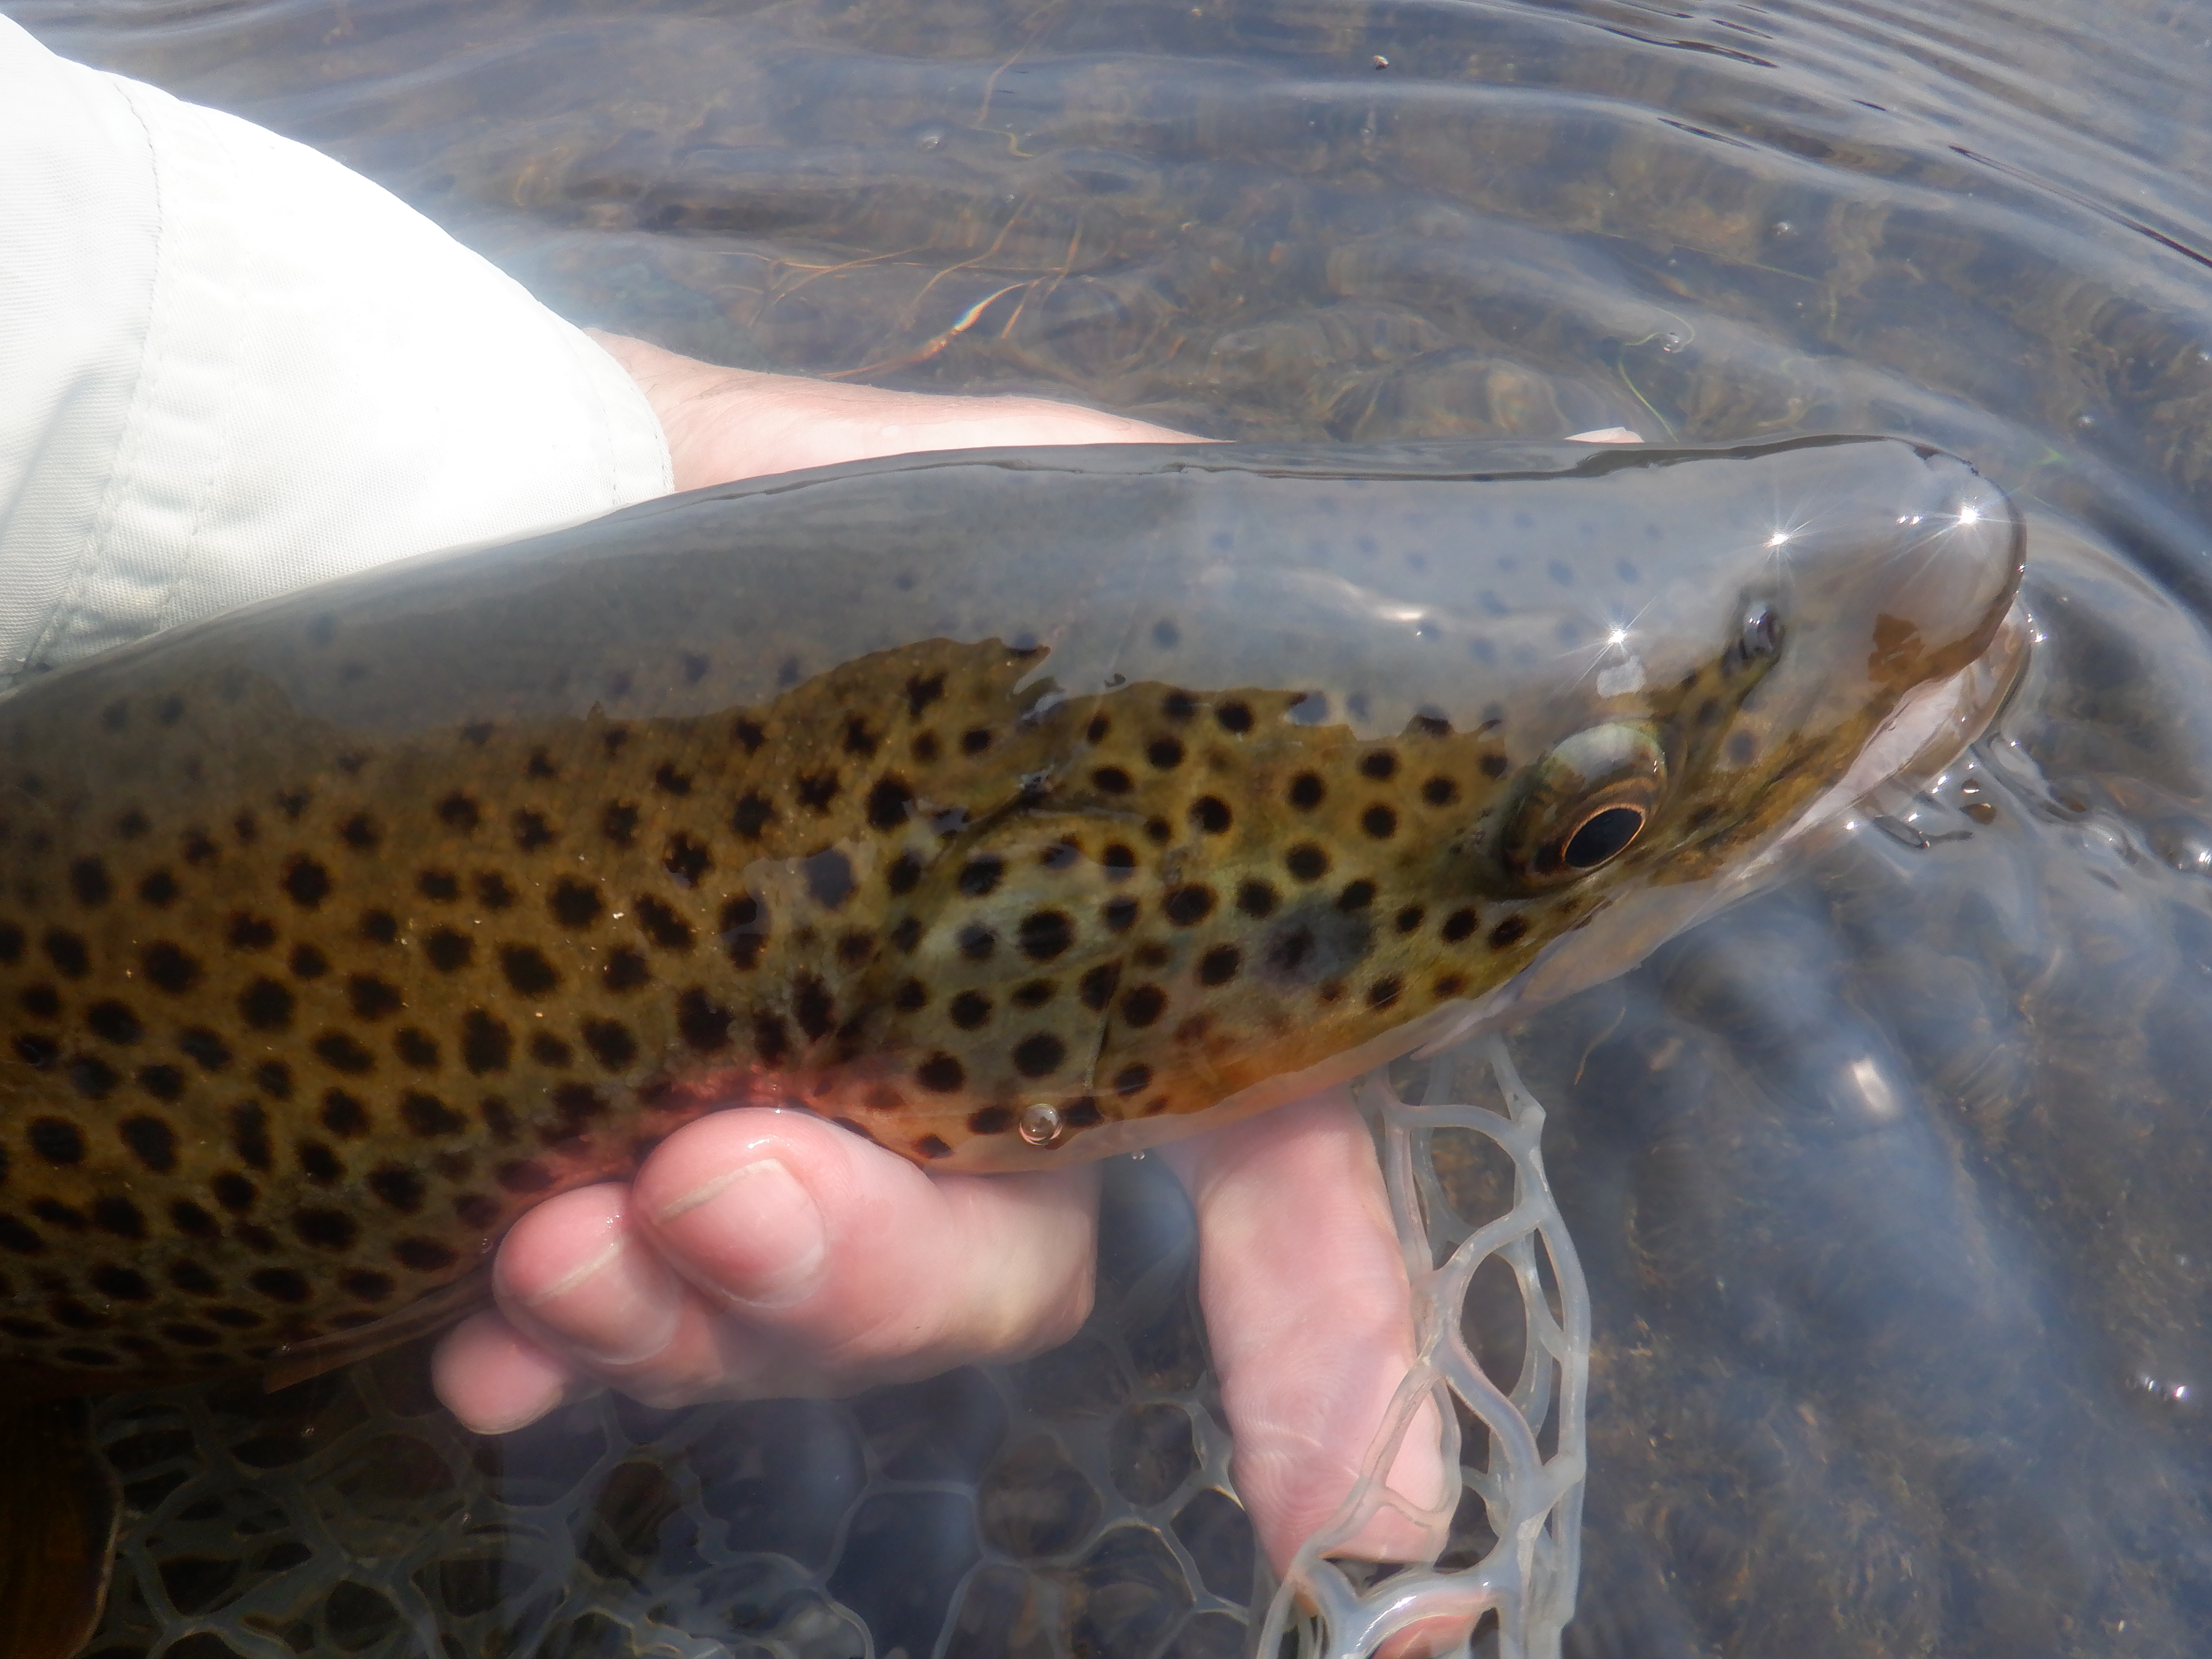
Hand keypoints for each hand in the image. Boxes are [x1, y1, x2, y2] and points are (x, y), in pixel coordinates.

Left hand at [433, 341, 1450, 1591]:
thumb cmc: (842, 521)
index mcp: (1125, 970)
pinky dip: (548, 1347)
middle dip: (872, 1277)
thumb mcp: (1072, 529)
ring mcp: (800, 1125)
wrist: (574, 485)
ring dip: (683, 1318)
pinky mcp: (615, 1131)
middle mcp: (979, 1084)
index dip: (1333, 1347)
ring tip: (552, 1240)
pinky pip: (602, 1315)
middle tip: (717, 1187)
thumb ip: (1219, 644)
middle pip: (1002, 1273)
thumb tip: (1454, 712)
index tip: (1352, 1512)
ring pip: (796, 1317)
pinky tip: (483, 1351)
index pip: (1276, 1184)